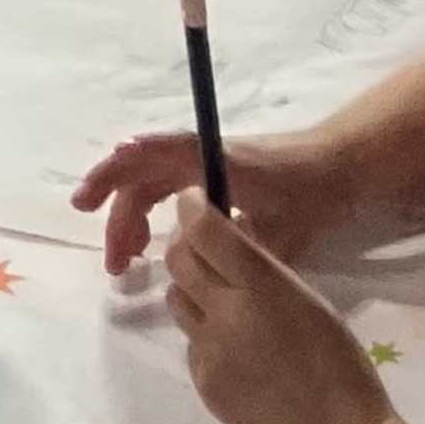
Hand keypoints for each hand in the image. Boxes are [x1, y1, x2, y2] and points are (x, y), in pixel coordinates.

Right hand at [71, 123, 355, 275]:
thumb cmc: (309, 196)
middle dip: (118, 218)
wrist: (337, 171)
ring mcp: (200, 167)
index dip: (112, 174)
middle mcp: (195, 157)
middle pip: (139, 179)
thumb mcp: (279, 229)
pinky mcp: (208, 181)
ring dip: (131, 221)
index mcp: (208, 159)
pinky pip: (165, 193)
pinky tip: (152, 250)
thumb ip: (234, 244)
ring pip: (149, 189)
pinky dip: (150, 217)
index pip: (148, 156)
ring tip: (127, 266)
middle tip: (115, 267)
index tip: (87, 202)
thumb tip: (189, 257)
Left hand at [166, 199, 393, 423]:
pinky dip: (206, 335)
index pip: (203, 229)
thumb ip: (265, 264)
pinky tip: (239, 352)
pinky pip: (191, 342)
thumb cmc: (340, 367)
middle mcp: (225, 313)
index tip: (195, 201)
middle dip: (187, 245)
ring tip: (227, 304)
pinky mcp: (203, 382)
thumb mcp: (309, 301)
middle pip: (178, 259)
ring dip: (193, 290)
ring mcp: (208, 351)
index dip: (192, 208)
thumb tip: (235, 225)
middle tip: (208, 249)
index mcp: (260, 287)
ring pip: (177, 299)